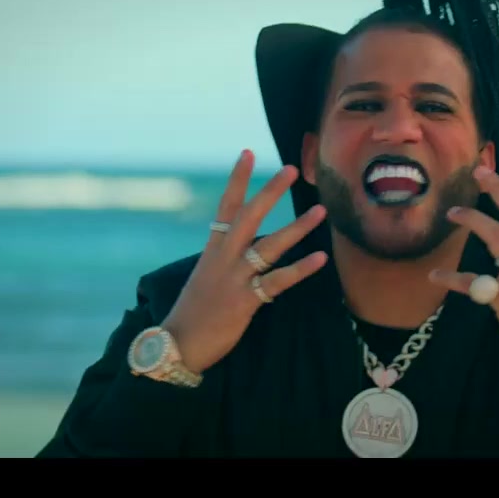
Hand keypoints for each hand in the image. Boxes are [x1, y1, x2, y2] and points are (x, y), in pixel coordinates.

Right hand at [161, 150, 328, 373]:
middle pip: (249, 217)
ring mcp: (235, 278)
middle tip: (291, 169)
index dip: (238, 180)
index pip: (226, 206)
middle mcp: (224, 258)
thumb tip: (246, 248)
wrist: (178, 344)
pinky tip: (320, 257)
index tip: (248, 153)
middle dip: (270, 192)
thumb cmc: (193, 312)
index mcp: (213, 250)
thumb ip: (226, 260)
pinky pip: (278, 281)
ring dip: (297, 227)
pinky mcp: (246, 301)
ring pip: (270, 246)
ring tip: (320, 210)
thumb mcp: (206, 277)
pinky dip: (300, 269)